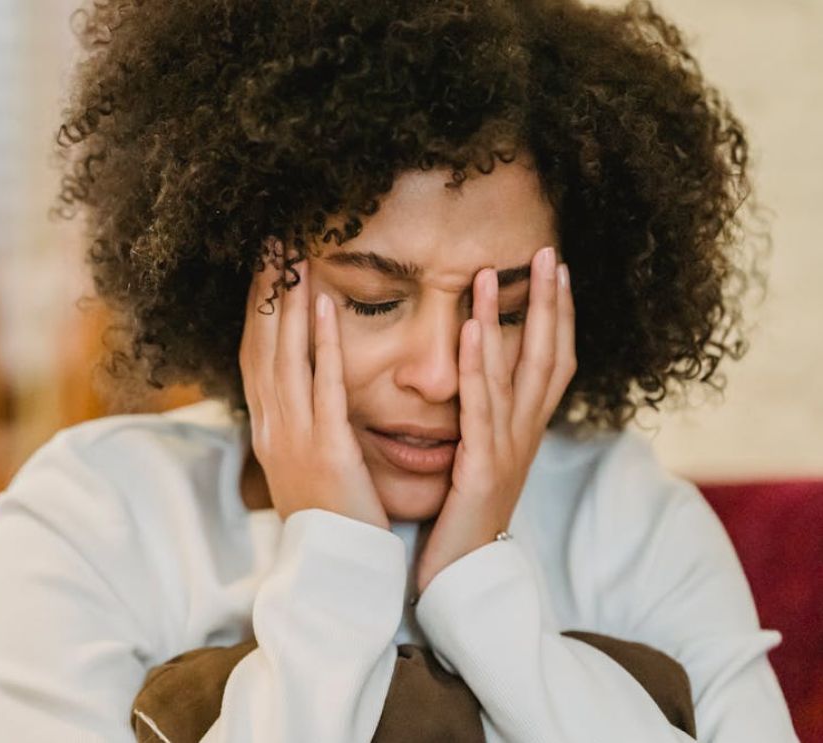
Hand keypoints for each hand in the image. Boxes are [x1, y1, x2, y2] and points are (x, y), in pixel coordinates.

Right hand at [238, 242, 389, 529]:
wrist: (336, 568)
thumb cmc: (329, 516)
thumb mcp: (304, 464)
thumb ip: (301, 423)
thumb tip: (302, 390)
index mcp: (267, 429)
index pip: (254, 355)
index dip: (257, 308)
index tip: (263, 267)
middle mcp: (271, 426)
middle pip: (261, 344)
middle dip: (265, 291)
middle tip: (271, 242)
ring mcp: (295, 436)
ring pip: (285, 355)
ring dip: (289, 302)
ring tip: (294, 255)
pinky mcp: (327, 447)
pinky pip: (324, 385)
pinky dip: (323, 342)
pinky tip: (327, 305)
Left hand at [415, 246, 575, 594]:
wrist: (462, 579)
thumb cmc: (462, 520)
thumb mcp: (477, 460)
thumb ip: (480, 422)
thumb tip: (472, 380)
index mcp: (523, 431)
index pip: (552, 362)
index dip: (559, 315)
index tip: (557, 269)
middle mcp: (525, 435)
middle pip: (550, 356)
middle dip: (550, 303)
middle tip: (549, 252)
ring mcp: (509, 451)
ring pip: (517, 373)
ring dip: (508, 319)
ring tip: (498, 273)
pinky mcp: (483, 468)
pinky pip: (481, 408)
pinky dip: (478, 365)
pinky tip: (468, 328)